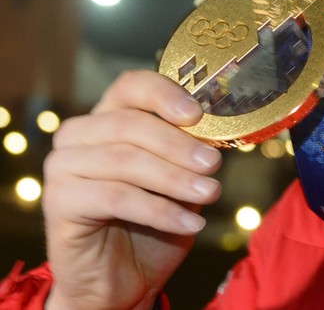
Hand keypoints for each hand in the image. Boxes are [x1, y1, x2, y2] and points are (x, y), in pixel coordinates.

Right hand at [43, 71, 222, 309]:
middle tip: (213, 164)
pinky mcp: (59, 202)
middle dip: (178, 144)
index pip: (131, 86)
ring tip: (210, 193)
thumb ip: (191, 152)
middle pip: (130, 124)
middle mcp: (78, 135)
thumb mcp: (180, 180)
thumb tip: (220, 131)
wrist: (122, 280)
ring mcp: (63, 167)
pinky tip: (191, 223)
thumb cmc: (153, 223)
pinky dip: (159, 210)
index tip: (198, 114)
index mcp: (109, 118)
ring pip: (125, 161)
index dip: (164, 95)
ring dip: (174, 178)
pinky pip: (115, 197)